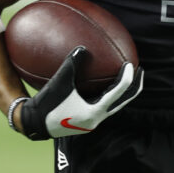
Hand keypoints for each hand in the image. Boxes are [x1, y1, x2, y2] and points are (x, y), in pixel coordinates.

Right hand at [19, 46, 143, 139]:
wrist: (33, 124)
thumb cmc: (46, 104)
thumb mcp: (59, 82)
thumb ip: (72, 64)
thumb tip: (84, 47)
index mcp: (94, 112)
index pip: (119, 93)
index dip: (128, 78)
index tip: (131, 64)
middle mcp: (97, 119)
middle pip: (124, 102)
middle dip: (134, 86)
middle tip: (140, 70)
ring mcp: (92, 121)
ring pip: (115, 105)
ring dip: (123, 91)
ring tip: (128, 75)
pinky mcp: (86, 120)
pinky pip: (104, 104)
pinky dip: (110, 93)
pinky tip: (105, 82)